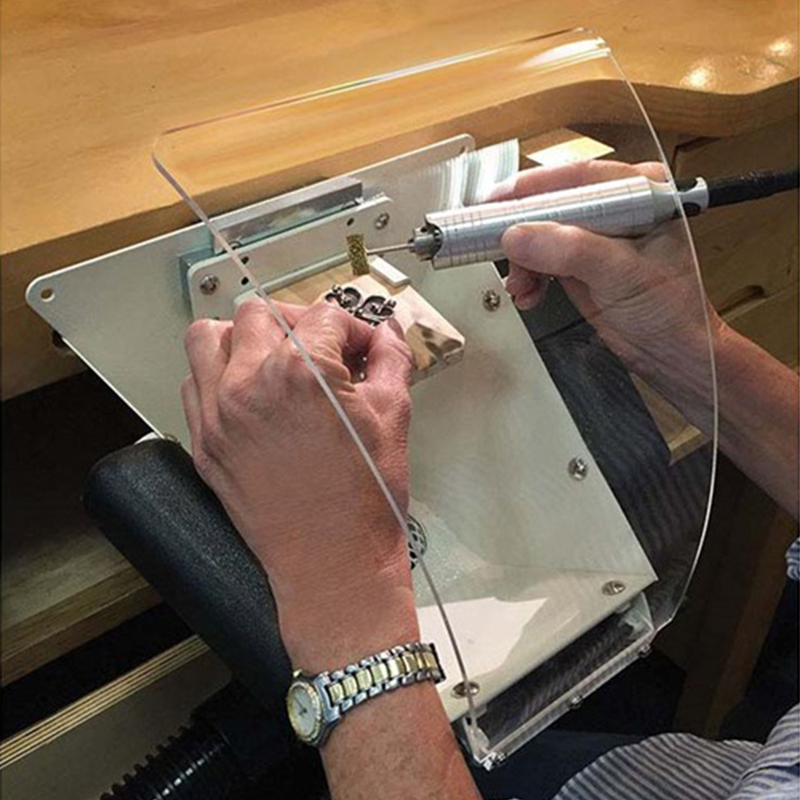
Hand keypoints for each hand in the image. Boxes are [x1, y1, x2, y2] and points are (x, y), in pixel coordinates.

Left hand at [181, 299, 416, 667]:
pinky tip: (248, 394)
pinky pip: (193, 384)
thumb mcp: (393, 417)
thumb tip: (387, 336)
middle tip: (320, 350)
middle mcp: (252, 384)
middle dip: (298, 323)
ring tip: (271, 358)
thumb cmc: (366, 499)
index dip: (352, 328)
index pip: (325, 315)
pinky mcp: (204, 443)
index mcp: (304, 372)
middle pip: (262, 314)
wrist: (333, 564)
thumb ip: (391, 361)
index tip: (361, 348)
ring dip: (241, 337)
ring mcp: (219, 414)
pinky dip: (217, 377)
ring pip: (209, 337)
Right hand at [496, 160, 722, 421]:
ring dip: (522, 262)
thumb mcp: (621, 273)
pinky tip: (528, 295)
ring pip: (540, 234)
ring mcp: (595, 236)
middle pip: (551, 204)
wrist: (672, 354)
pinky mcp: (579, 263)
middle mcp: (615, 207)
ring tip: (520, 287)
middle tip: (494, 246)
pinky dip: (528, 277)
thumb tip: (516, 236)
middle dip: (522, 233)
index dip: (533, 188)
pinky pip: (540, 260)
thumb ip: (569, 251)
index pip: (578, 178)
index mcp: (638, 191)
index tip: (495, 202)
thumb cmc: (669, 309)